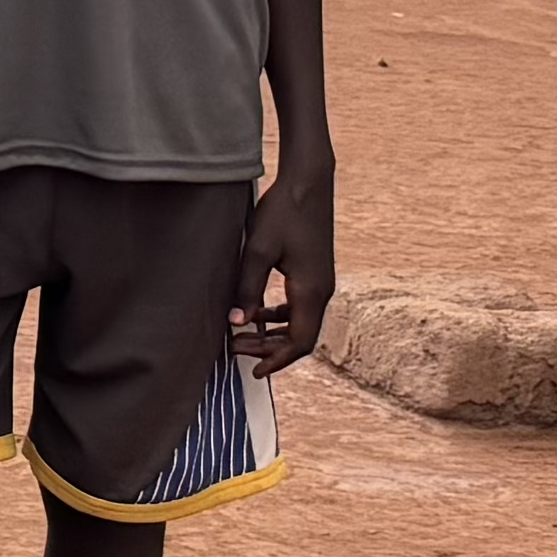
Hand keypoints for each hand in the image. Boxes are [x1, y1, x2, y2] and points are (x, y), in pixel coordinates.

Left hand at [228, 152, 337, 373]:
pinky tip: (256, 313)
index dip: (277, 360)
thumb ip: (247, 287)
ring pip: (300, 322)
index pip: (300, 341)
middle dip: (269, 349)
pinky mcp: (314, 273)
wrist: (307, 184)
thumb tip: (236, 322)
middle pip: (301, 336)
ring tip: (240, 335)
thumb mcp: (258, 251)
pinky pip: (299, 306)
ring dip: (273, 333)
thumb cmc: (282, 214)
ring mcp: (321, 282)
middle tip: (234, 350)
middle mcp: (322, 291)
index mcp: (311, 290)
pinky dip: (279, 316)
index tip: (253, 371)